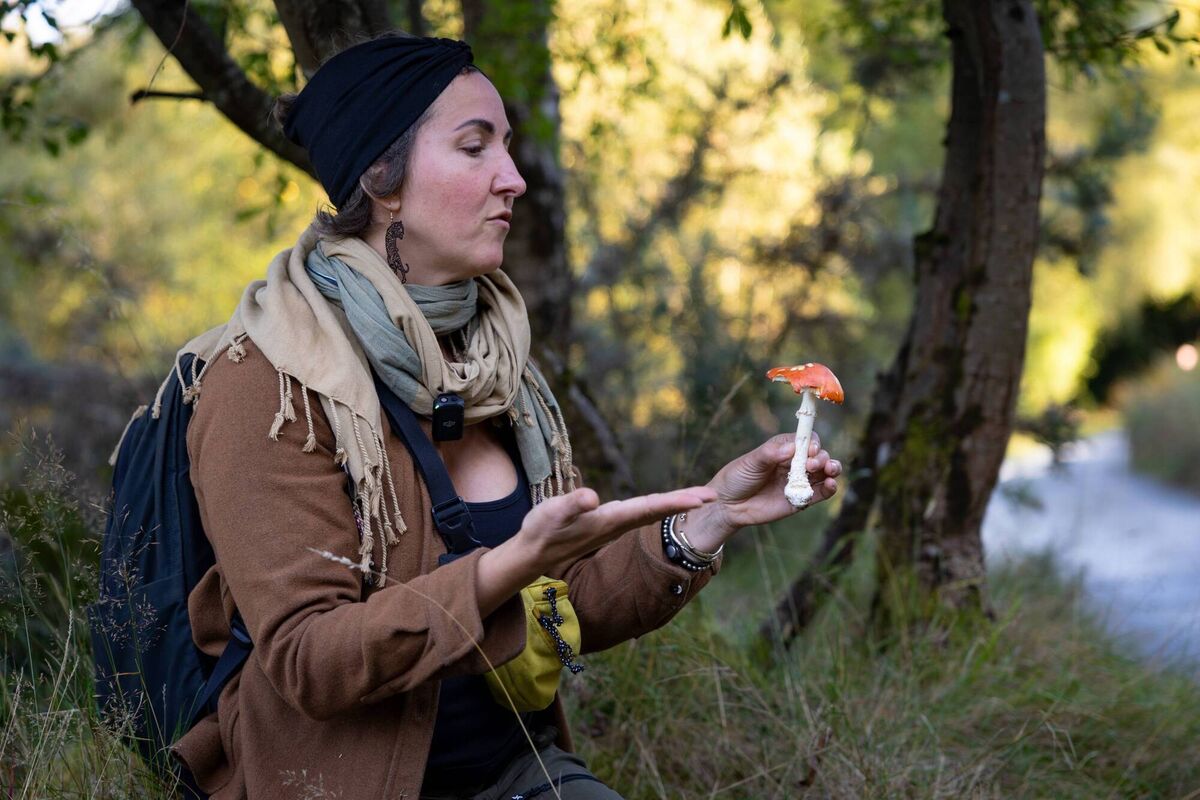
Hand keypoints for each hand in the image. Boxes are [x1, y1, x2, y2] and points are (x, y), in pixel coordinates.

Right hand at [515, 485, 716, 573]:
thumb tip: (592, 497)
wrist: (533, 554)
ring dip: (676, 503)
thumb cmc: (541, 531)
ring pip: (652, 511)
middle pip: (658, 509)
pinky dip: (659, 505)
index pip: (650, 507)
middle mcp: (618, 523)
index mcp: (610, 519)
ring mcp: (615, 524)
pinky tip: (667, 503)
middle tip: (715, 495)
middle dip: (686, 502)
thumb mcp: (551, 514)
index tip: (702, 498)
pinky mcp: (608, 522)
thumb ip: (571, 505)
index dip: (677, 501)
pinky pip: (642, 512)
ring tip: (700, 497)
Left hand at [686, 432, 840, 551]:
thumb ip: (771, 454)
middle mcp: (795, 463)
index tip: (809, 449)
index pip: (805, 440)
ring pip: (824, 473)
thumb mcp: (751, 462)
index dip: (811, 443)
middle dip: (821, 458)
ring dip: (832, 469)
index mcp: (784, 448)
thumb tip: (792, 448)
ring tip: (830, 470)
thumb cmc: (737, 477)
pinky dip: (829, 488)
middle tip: (812, 465)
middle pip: (819, 456)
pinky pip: (820, 493)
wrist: (728, 505)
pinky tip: (831, 485)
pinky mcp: (801, 499)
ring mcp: (799, 481)